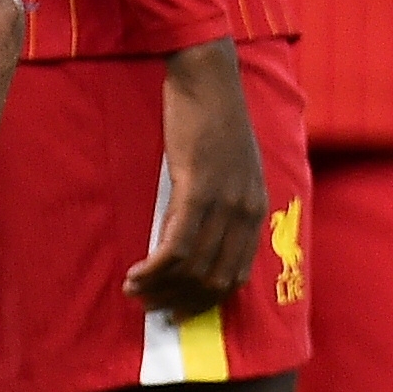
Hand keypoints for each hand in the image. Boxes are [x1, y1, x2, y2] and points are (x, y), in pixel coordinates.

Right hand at [128, 37, 265, 316]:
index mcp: (257, 209)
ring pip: (194, 268)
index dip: (205, 300)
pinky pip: (178, 245)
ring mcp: (225, 202)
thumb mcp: (228, 170)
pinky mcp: (199, 189)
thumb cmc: (212, 122)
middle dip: (180, 301)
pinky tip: (136, 274)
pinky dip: (156, 269)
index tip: (177, 309)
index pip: (236, 274)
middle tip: (149, 307)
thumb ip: (219, 205)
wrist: (208, 82)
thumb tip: (193, 241)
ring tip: (135, 292)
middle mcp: (247, 211)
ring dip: (161, 289)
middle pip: (215, 279)